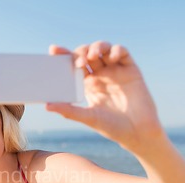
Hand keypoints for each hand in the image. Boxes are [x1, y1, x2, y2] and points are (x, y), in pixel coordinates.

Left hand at [46, 41, 161, 150]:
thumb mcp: (88, 118)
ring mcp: (115, 70)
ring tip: (93, 56)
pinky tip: (112, 58)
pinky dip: (116, 50)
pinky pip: (123, 52)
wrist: (137, 132)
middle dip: (81, 52)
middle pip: (87, 53)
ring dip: (97, 47)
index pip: (73, 64)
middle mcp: (100, 74)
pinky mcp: (131, 70)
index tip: (54, 49)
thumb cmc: (112, 127)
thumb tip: (47, 106)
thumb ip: (69, 110)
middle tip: (80, 62)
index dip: (64, 55)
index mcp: (87, 84)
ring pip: (104, 48)